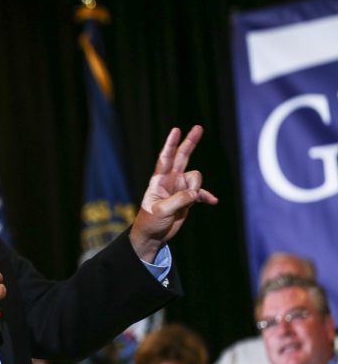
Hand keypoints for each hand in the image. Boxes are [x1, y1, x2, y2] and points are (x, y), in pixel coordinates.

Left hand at [130, 125, 217, 261]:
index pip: (165, 158)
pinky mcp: (187, 200)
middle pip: (182, 157)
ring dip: (197, 189)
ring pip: (196, 178)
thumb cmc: (150, 222)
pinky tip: (213, 201)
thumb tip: (195, 194)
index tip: (176, 129)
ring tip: (188, 204)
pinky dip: (206, 196)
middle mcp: (170, 181)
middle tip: (198, 127)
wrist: (152, 236)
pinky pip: (201, 194)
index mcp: (159, 180)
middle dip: (190, 143)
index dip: (171, 144)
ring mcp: (179, 189)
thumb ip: (179, 200)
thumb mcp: (161, 211)